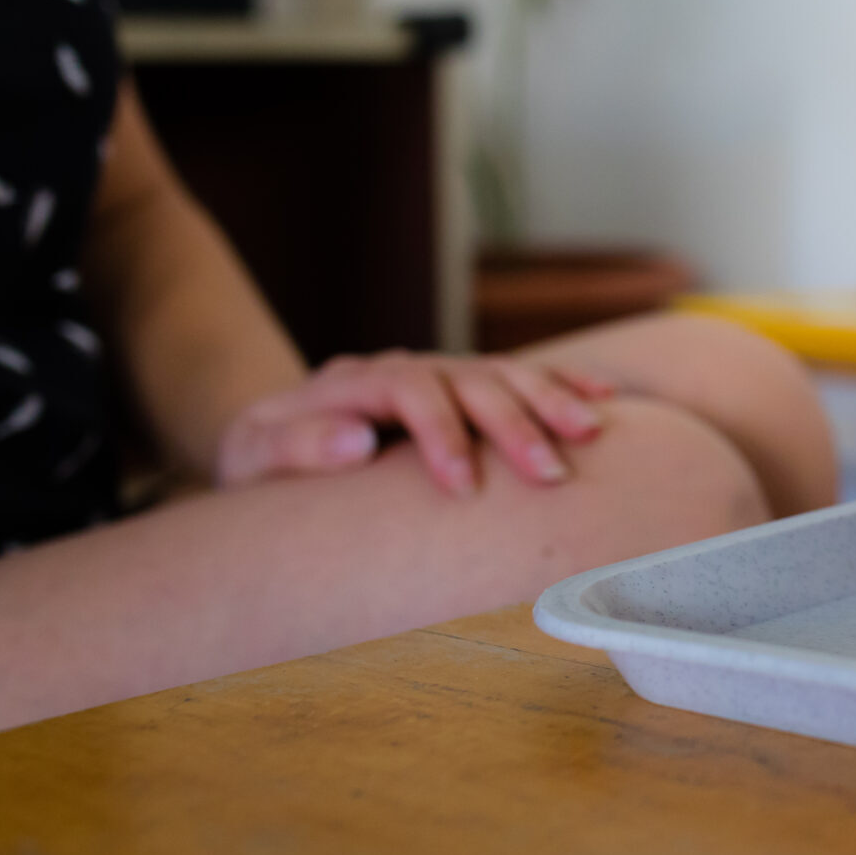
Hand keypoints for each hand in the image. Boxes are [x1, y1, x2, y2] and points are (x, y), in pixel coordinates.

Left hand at [215, 352, 615, 494]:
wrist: (271, 442)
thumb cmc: (261, 463)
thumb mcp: (251, 457)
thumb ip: (297, 445)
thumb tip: (359, 442)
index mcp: (355, 380)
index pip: (411, 390)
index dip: (441, 435)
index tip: (464, 487)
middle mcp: (404, 367)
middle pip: (470, 379)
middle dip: (515, 424)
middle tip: (551, 474)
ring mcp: (439, 374)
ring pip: (505, 374)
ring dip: (551, 400)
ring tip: (592, 432)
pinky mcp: (464, 389)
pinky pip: (521, 378)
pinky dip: (562, 384)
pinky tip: (604, 397)